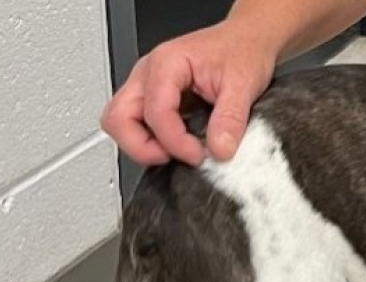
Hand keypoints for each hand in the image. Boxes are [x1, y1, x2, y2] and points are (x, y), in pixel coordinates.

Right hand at [100, 20, 279, 165]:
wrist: (247, 40)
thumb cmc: (241, 51)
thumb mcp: (243, 84)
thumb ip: (231, 119)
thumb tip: (219, 150)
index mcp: (167, 63)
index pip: (154, 113)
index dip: (174, 142)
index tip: (198, 155)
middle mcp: (149, 73)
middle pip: (118, 118)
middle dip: (142, 147)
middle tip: (174, 158)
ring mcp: (147, 85)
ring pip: (120, 122)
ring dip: (143, 144)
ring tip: (177, 152)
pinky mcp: (153, 97)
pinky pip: (136, 123)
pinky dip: (151, 140)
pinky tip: (178, 144)